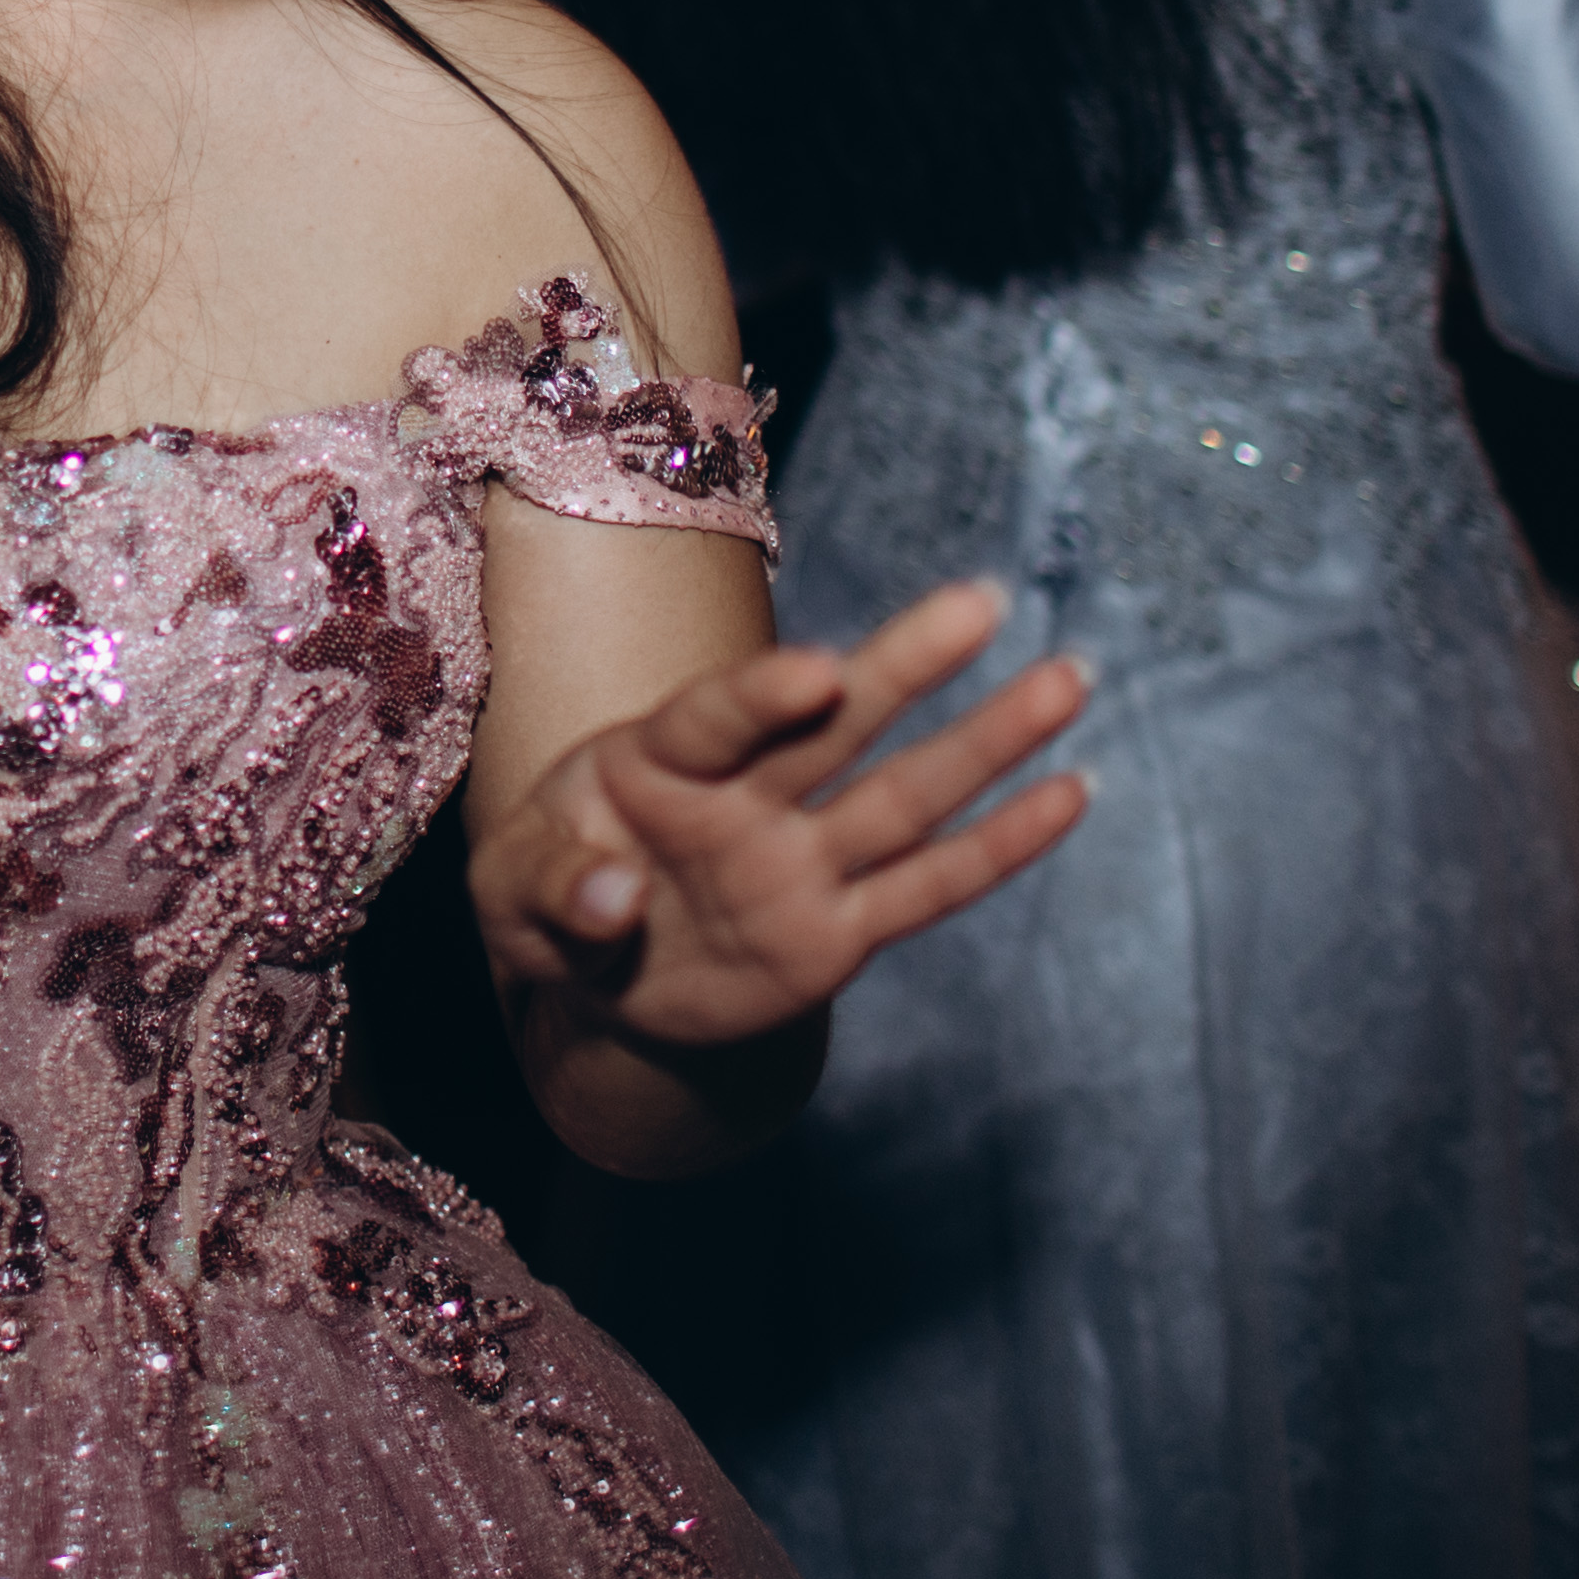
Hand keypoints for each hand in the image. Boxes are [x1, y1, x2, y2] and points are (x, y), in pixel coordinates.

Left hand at [474, 579, 1090, 1053]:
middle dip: (906, 665)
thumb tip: (612, 899)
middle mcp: (744, 796)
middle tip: (983, 600)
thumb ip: (552, 888)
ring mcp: (799, 860)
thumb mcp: (508, 895)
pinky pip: (927, 889)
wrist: (595, 979)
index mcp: (653, 761)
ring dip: (986, 741)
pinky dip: (998, 850)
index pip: (712, 718)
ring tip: (1067, 678)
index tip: (817, 669)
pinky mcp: (838, 932)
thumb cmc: (545, 901)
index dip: (762, 694)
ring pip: (904, 796)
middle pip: (836, 725)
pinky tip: (1069, 795)